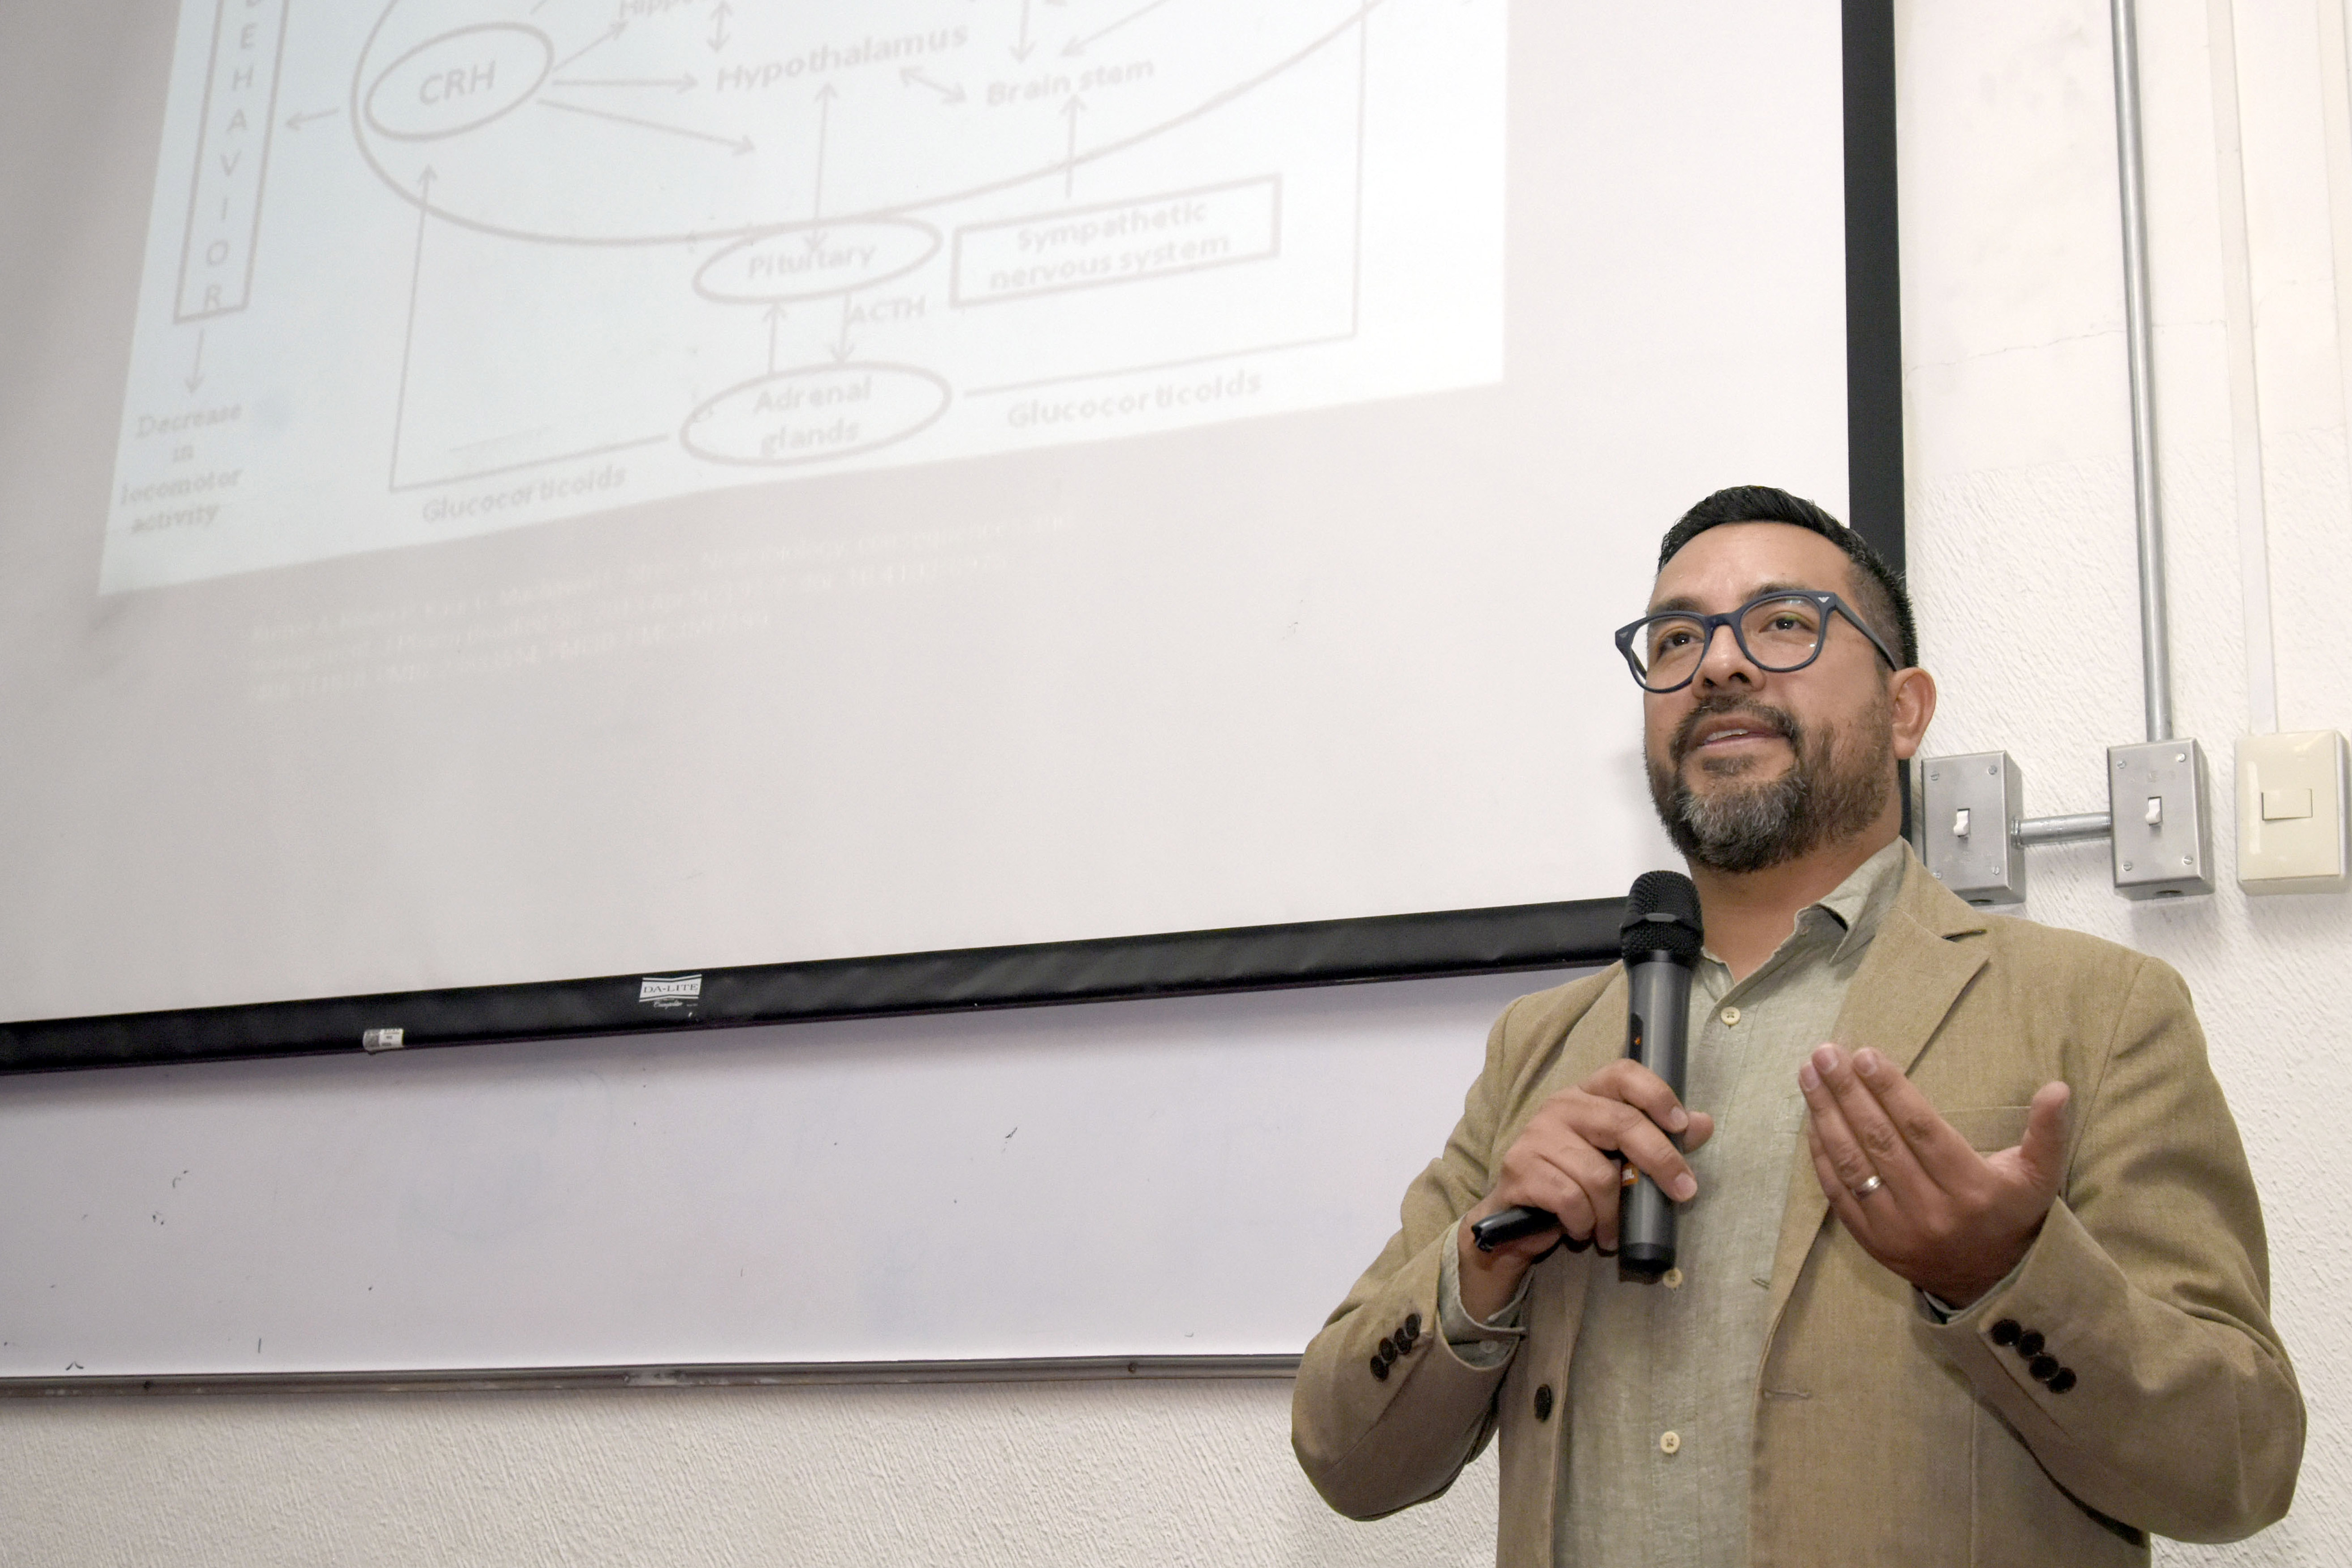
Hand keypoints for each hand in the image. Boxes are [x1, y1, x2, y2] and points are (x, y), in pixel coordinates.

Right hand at [1458, 1060, 1713, 1320]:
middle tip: (1684, 1193)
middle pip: (1621, 1122)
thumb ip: (1659, 1140)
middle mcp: (1560, 1106)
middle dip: (1660, 1161)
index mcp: (1588, 1095)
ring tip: (1611, 1230)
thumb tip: (1703, 1124)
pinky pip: (1570, 1198)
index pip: (1623, 1074)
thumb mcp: (1620, 1161)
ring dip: (1613, 1212)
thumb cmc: (1575, 1184)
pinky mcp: (1520, 1168)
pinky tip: (1581, 1229)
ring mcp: (1536, 1135)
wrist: (1516, 1222)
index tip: (1682, 1124)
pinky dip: (1584, 1222)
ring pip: (1597, 1174)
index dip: (1657, 1094)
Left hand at [1799, 1043, 2068, 1306]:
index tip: (1865, 1054)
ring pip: (1853, 1164)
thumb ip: (2047, 1132)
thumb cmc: (2013, 1213)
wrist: (1991, 1282)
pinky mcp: (1872, 1242)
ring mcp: (1897, 1229)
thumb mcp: (2039, 1176)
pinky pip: (1838, 1193)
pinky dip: (1822, 1154)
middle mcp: (1931, 1211)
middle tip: (1826, 1053)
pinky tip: (1813, 1119)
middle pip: (1880, 1141)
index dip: (1890, 1090)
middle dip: (1848, 1092)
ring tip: (1809, 1074)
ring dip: (1825, 1116)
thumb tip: (2058, 1088)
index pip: (1921, 1130)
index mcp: (1971, 1188)